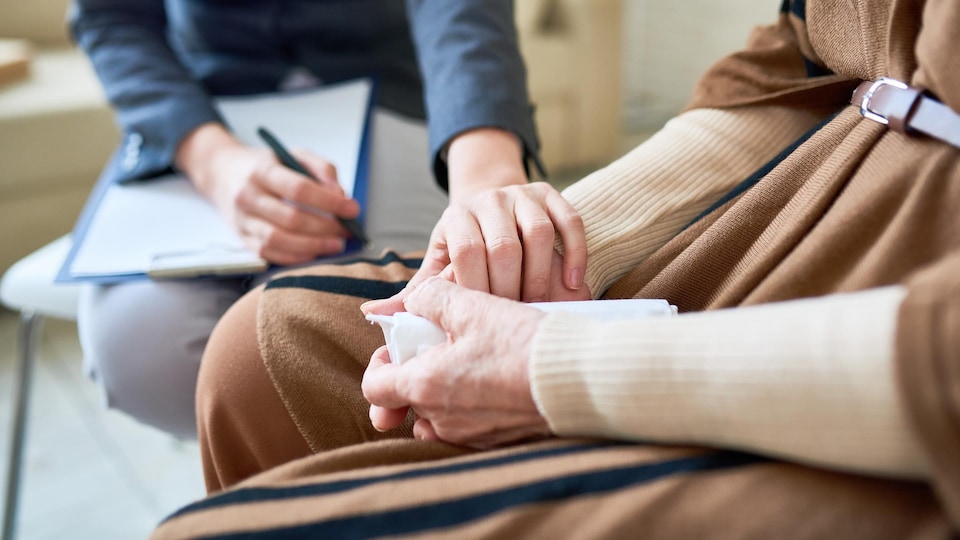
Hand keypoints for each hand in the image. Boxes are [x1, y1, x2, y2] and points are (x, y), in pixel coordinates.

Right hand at [176, 123, 360, 264]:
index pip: (299, 189)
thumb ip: (321, 168)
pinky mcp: (242, 238)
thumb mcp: (293, 154)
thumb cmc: (266, 165)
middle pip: (291, 218)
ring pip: (279, 240)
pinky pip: (269, 254)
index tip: (352, 209)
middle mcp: (248, 196)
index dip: (329, 202)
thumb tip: (340, 194)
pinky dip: (295, 257)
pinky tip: (314, 252)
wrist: (223, 173)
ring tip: (335, 244)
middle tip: (346, 231)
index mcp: (262, 170)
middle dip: (325, 228)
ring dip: (313, 246)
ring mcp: (242, 219)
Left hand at [361, 277, 551, 447]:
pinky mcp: (498, 442)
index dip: (380, 363)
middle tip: (442, 347)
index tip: (401, 346)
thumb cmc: (523, 344)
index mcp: (426, 386)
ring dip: (445, 392)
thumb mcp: (473, 306)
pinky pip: (469, 427)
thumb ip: (432, 298)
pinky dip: (472, 405)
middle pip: (409, 401)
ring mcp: (470, 435)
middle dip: (418, 374)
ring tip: (470, 362)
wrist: (578, 380)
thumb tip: (414, 299)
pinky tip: (494, 380)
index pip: (375, 388)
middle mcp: (442, 419)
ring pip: (439, 417)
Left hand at [364, 180, 588, 317]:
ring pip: (539, 234)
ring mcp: (523, 195)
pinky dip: (574, 253)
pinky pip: (569, 220)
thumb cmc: (465, 249)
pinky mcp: (551, 194)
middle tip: (513, 321)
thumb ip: (414, 293)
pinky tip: (572, 284)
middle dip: (510, 288)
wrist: (493, 205)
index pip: (467, 252)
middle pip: (505, 245)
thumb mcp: (438, 265)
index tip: (482, 322)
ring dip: (542, 275)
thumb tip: (373, 314)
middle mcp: (489, 200)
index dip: (476, 289)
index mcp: (456, 217)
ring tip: (540, 308)